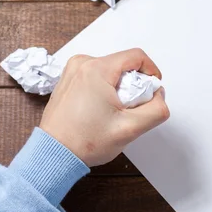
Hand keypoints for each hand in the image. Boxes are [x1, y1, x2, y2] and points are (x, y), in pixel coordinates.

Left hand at [40, 49, 169, 166]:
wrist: (53, 155)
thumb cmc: (84, 142)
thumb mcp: (131, 128)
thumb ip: (156, 109)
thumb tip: (158, 95)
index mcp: (96, 69)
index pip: (136, 56)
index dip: (151, 72)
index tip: (151, 91)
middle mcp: (82, 64)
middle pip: (122, 64)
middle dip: (133, 85)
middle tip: (130, 109)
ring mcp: (72, 72)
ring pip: (110, 71)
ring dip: (119, 88)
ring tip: (113, 113)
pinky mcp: (68, 80)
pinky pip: (95, 77)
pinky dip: (105, 90)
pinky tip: (101, 111)